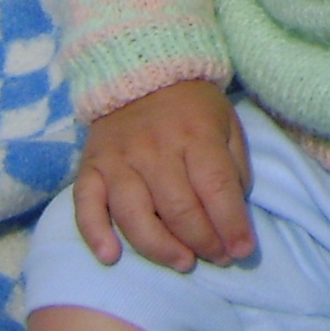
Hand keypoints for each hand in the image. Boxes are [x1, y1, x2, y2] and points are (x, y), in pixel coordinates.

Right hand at [73, 79, 255, 272]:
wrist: (139, 68)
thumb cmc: (192, 106)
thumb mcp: (227, 124)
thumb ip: (235, 168)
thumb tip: (234, 214)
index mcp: (196, 135)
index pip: (216, 188)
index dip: (232, 225)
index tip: (243, 251)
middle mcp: (155, 149)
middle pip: (179, 209)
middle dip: (203, 242)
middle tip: (218, 258)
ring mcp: (119, 160)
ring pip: (135, 215)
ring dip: (160, 248)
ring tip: (183, 262)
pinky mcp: (91, 167)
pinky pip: (86, 205)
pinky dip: (96, 234)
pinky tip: (111, 256)